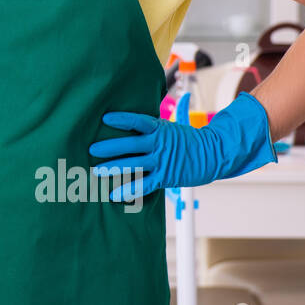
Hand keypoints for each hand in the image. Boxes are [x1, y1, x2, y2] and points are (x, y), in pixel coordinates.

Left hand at [88, 91, 277, 201]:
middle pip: (130, 144)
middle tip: (92, 149)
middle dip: (110, 147)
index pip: (138, 121)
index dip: (123, 119)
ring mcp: (161, 161)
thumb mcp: (172, 124)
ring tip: (97, 171)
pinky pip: (144, 184)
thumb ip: (155, 122)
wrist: (213, 154)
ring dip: (114, 168)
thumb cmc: (187, 139)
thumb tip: (149, 110)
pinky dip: (129, 190)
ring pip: (134, 165)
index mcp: (159, 128)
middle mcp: (158, 144)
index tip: (106, 118)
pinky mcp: (165, 177)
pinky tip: (114, 193)